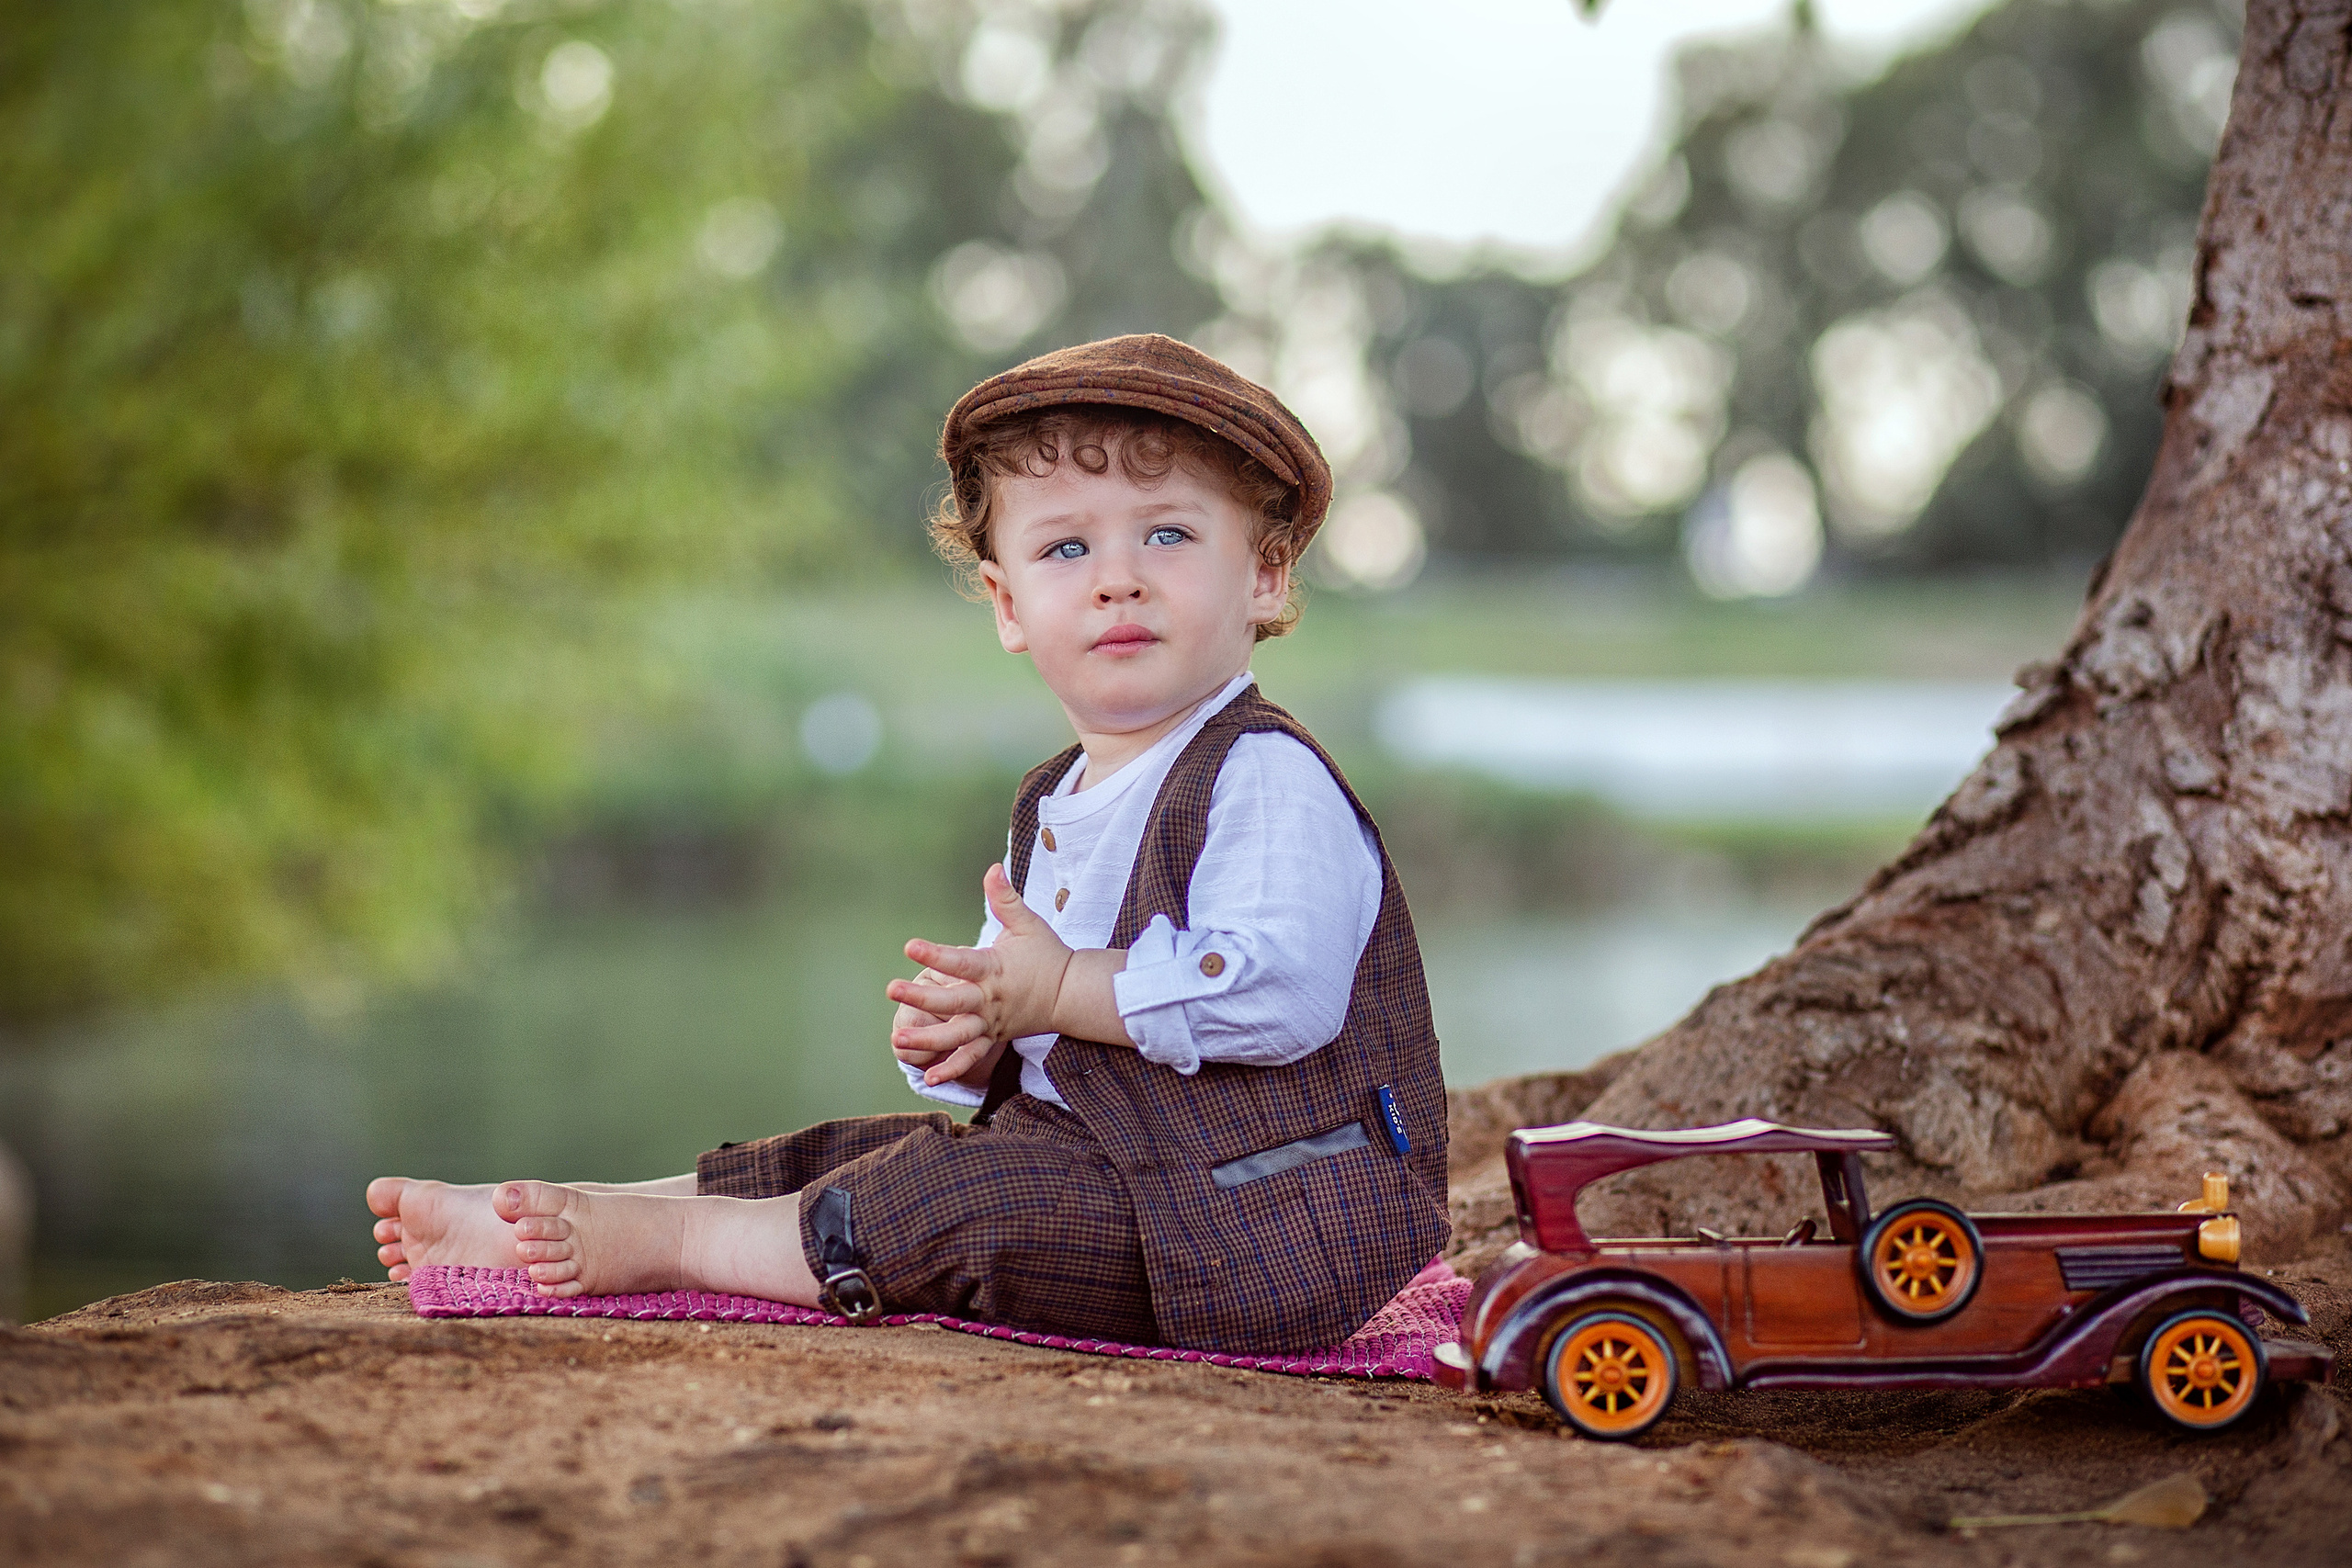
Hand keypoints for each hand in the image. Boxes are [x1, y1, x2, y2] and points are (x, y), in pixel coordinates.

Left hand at [888, 865, 1072, 1086]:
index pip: (960, 961)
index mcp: (994, 968)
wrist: (1071, 994)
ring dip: (927, 1040)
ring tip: (897, 1040)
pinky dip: (952, 1069)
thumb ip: (1005, 899)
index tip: (909, 946)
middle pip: (952, 1001)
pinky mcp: (993, 1038)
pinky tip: (927, 1079)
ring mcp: (990, 1022)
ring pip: (957, 1036)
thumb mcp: (1028, 924)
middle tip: (891, 989)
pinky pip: (972, 1058)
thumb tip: (992, 868)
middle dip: (920, 997)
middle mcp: (989, 999)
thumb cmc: (1047, 954)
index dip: (935, 954)